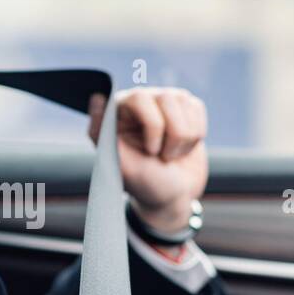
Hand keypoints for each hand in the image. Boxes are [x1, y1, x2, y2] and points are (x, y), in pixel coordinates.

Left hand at [88, 87, 207, 231]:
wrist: (173, 198)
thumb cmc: (144, 183)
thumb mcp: (120, 163)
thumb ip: (102, 132)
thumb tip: (96, 97)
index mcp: (118, 112)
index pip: (140, 98)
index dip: (152, 127)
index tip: (149, 152)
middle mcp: (140, 101)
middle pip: (167, 98)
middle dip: (171, 135)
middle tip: (160, 156)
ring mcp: (163, 103)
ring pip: (185, 103)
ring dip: (183, 138)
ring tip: (169, 153)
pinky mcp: (185, 109)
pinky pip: (198, 108)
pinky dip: (195, 135)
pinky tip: (181, 147)